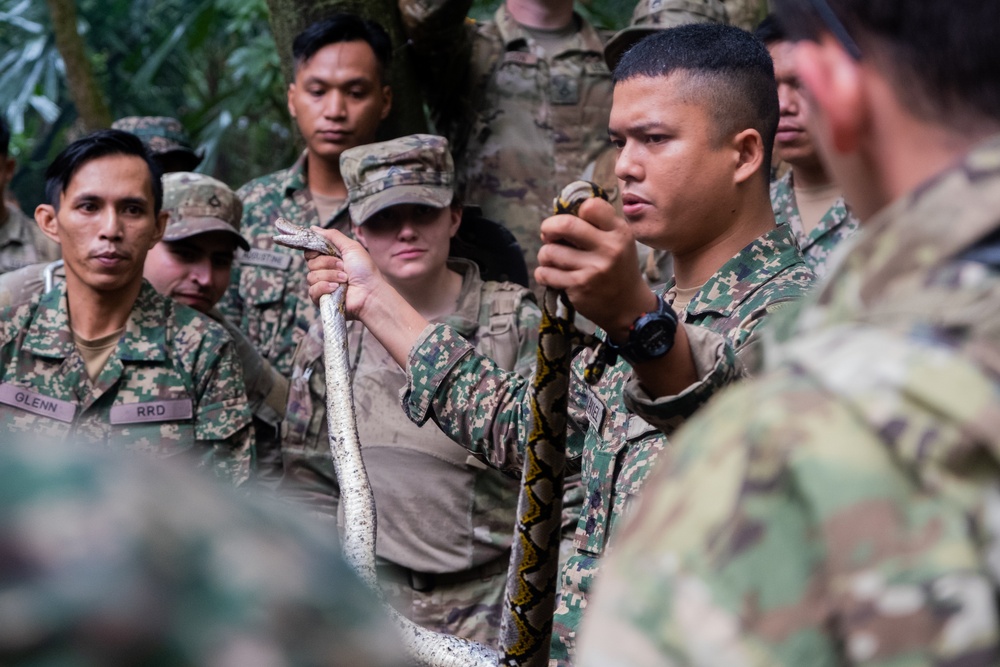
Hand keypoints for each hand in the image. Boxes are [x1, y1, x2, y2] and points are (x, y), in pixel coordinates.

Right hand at [304, 227, 384, 320]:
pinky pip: (312, 290)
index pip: (310, 252)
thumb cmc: (365, 270)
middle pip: (310, 262)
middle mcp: (325, 270)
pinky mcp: (322, 298)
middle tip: (343, 266)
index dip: (314, 250)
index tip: (323, 250)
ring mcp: (323, 285)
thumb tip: (313, 228)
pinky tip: (337, 288)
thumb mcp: (351, 247)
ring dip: (330, 275)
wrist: (370, 292)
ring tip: (345, 279)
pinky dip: (325, 287)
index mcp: (330, 258)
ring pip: (311, 276)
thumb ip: (333, 236)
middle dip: (327, 263)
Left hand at [535, 197, 656, 341]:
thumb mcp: (619, 242)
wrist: (628, 307)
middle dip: (548, 228)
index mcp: (619, 232)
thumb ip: (597, 226)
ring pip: (549, 251)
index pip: (591, 207)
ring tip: (553, 260)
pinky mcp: (579, 286)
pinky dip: (543, 273)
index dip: (575, 211)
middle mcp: (608, 248)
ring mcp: (593, 269)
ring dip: (545, 255)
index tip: (572, 222)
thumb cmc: (618, 269)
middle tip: (548, 235)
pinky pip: (546, 273)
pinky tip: (552, 275)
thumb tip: (559, 215)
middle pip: (564, 224)